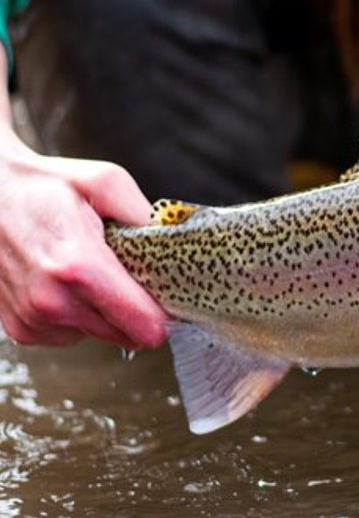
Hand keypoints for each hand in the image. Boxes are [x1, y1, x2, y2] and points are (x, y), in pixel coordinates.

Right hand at [0, 133, 167, 348]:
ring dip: (106, 311)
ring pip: (102, 335)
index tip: (169, 296)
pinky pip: (73, 335)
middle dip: (137, 308)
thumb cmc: (43, 187)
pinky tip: (67, 283)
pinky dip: (79, 314)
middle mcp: (54, 301)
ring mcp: (35, 319)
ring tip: (89, 271)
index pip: (144, 323)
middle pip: (128, 334)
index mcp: (79, 266)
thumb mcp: (105, 182)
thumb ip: (145, 216)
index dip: (165, 312)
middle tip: (127, 273)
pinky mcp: (23, 330)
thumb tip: (175, 244)